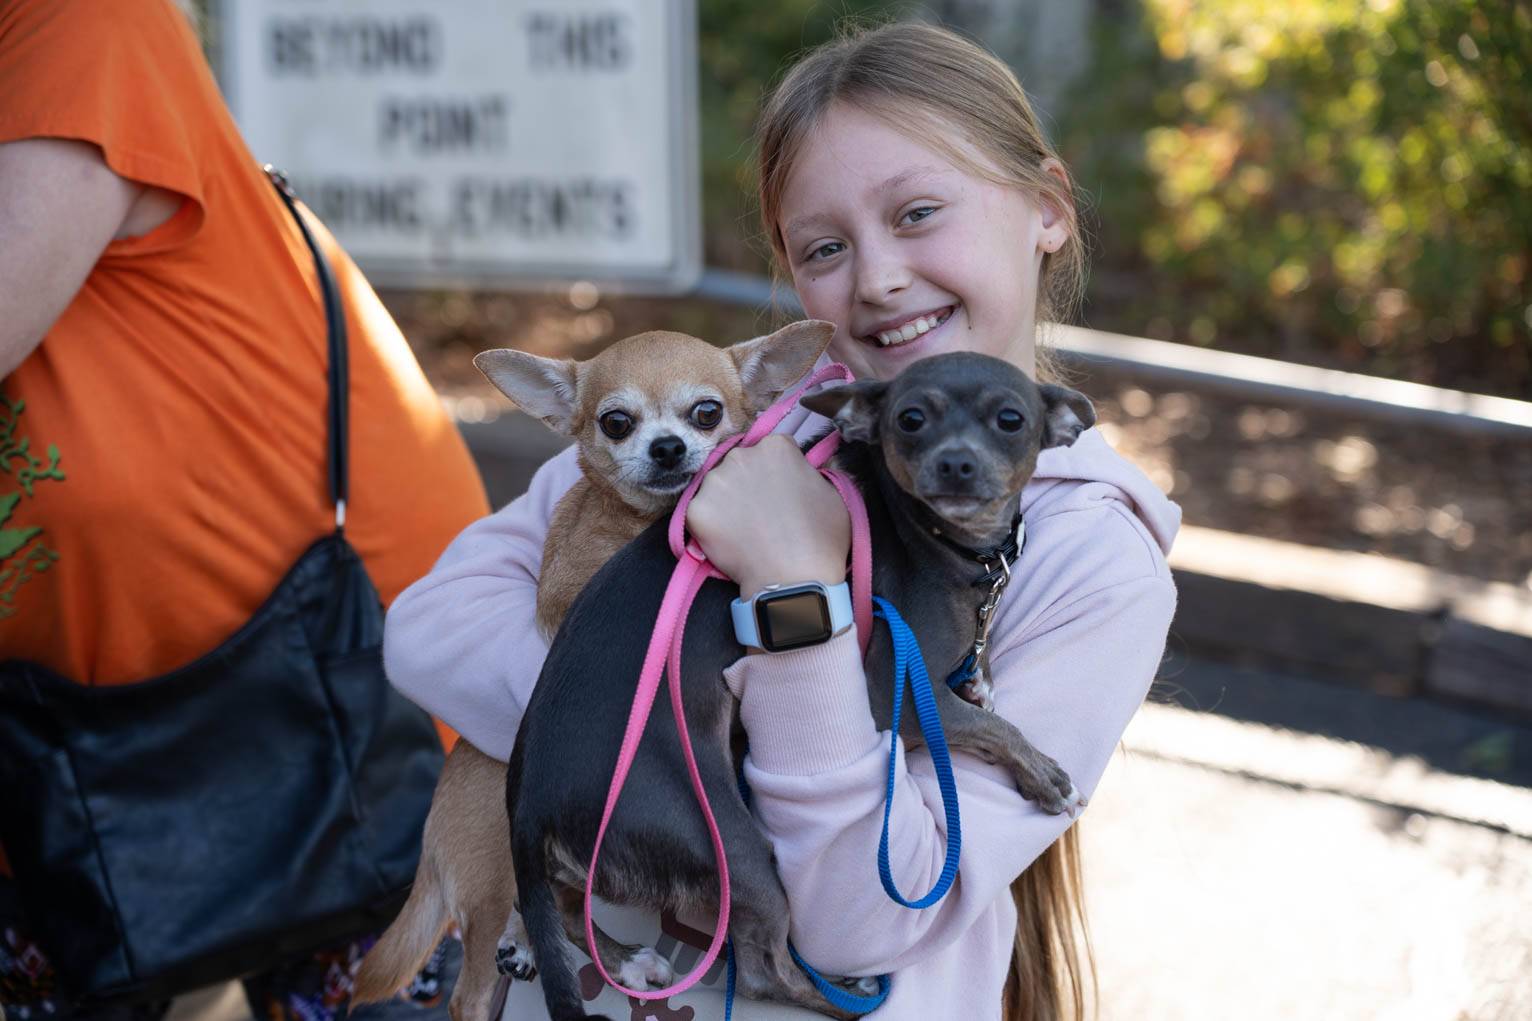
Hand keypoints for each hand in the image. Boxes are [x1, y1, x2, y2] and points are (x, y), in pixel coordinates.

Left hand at [685, 435, 849, 597]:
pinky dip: (712, 526)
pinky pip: (702, 514)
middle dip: (749, 482)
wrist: (792, 580)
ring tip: (746, 531)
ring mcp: (715, 482)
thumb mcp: (831, 493)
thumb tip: (798, 474)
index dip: (778, 473)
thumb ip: (807, 473)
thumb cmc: (820, 541)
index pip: (772, 451)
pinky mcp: (696, 510)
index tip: (781, 493)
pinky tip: (731, 542)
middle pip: (741, 464)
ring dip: (728, 502)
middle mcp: (741, 455)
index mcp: (776, 447)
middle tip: (762, 514)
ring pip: (718, 487)